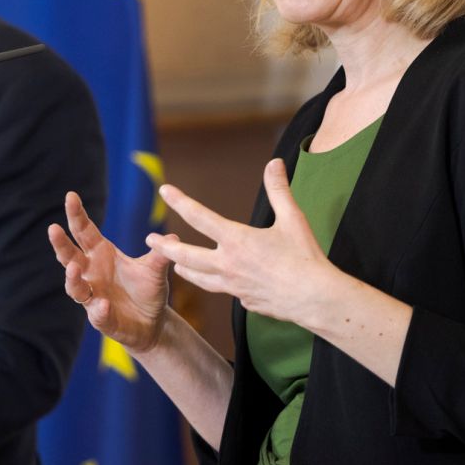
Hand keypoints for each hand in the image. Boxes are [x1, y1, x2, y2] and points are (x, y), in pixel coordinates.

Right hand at [47, 191, 173, 353]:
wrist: (153, 322)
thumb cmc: (148, 290)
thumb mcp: (156, 269)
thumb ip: (160, 254)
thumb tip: (174, 237)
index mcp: (101, 254)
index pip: (84, 232)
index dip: (76, 215)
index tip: (71, 195)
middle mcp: (91, 273)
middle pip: (69, 256)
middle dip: (60, 243)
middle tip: (53, 228)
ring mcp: (93, 296)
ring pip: (74, 287)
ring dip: (72, 277)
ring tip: (74, 267)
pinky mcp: (102, 319)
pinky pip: (97, 314)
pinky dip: (99, 310)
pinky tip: (103, 304)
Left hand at [149, 159, 339, 325]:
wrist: (314, 299)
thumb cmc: (305, 257)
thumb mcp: (292, 219)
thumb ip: (279, 190)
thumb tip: (274, 163)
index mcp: (236, 240)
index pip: (199, 217)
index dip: (180, 201)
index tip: (165, 191)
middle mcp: (228, 264)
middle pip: (186, 256)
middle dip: (165, 247)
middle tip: (150, 240)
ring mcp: (233, 286)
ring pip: (199, 278)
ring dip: (184, 269)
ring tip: (176, 265)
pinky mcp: (243, 301)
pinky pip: (225, 291)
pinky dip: (219, 284)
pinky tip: (221, 282)